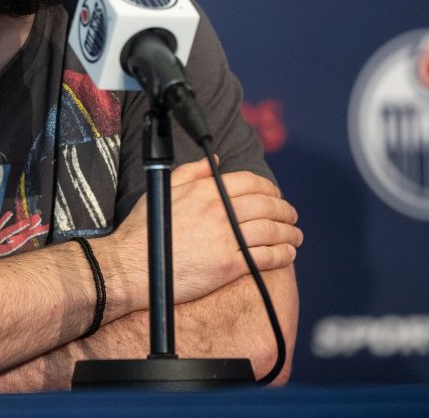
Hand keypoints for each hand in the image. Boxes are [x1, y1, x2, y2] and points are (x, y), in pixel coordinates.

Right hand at [100, 159, 301, 314]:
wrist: (132, 265)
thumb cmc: (145, 230)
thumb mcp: (166, 190)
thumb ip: (194, 172)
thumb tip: (216, 161)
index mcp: (205, 191)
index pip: (250, 183)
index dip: (269, 188)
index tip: (275, 195)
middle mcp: (219, 212)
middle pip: (267, 206)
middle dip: (285, 210)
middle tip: (291, 215)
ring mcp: (225, 240)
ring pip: (271, 231)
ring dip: (289, 232)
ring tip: (295, 235)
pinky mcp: (227, 266)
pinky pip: (265, 257)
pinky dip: (282, 254)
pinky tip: (287, 253)